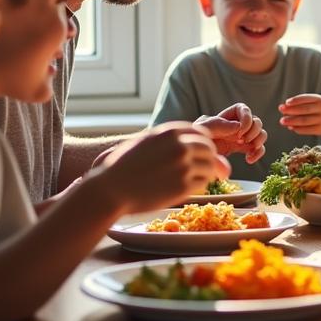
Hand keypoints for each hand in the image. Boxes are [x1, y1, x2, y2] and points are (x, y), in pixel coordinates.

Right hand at [95, 122, 228, 208]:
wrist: (110, 189)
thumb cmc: (122, 166)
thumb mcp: (145, 141)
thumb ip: (167, 140)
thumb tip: (187, 144)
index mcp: (169, 132)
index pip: (200, 133)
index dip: (202, 142)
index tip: (200, 151)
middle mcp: (180, 146)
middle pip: (208, 148)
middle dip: (207, 157)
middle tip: (202, 166)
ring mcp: (184, 166)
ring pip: (209, 166)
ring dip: (205, 172)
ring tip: (194, 178)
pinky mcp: (184, 186)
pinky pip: (203, 182)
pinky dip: (199, 184)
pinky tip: (189, 187)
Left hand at [195, 103, 266, 163]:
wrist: (194, 159)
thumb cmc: (194, 142)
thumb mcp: (201, 129)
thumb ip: (217, 125)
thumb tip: (237, 126)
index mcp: (226, 117)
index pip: (243, 109)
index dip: (246, 118)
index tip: (240, 131)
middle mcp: (236, 126)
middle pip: (256, 121)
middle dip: (253, 131)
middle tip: (242, 141)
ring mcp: (241, 138)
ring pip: (261, 133)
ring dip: (259, 140)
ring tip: (248, 149)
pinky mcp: (244, 150)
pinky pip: (259, 148)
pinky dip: (258, 153)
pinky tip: (249, 160)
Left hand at [279, 94, 320, 143]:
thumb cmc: (317, 109)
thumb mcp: (313, 102)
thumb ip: (300, 104)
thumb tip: (283, 108)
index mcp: (319, 100)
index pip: (306, 99)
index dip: (296, 100)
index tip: (286, 102)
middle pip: (305, 110)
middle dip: (292, 110)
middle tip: (281, 110)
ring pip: (305, 121)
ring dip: (292, 121)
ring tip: (282, 121)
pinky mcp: (320, 130)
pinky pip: (307, 130)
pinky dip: (297, 129)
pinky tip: (290, 127)